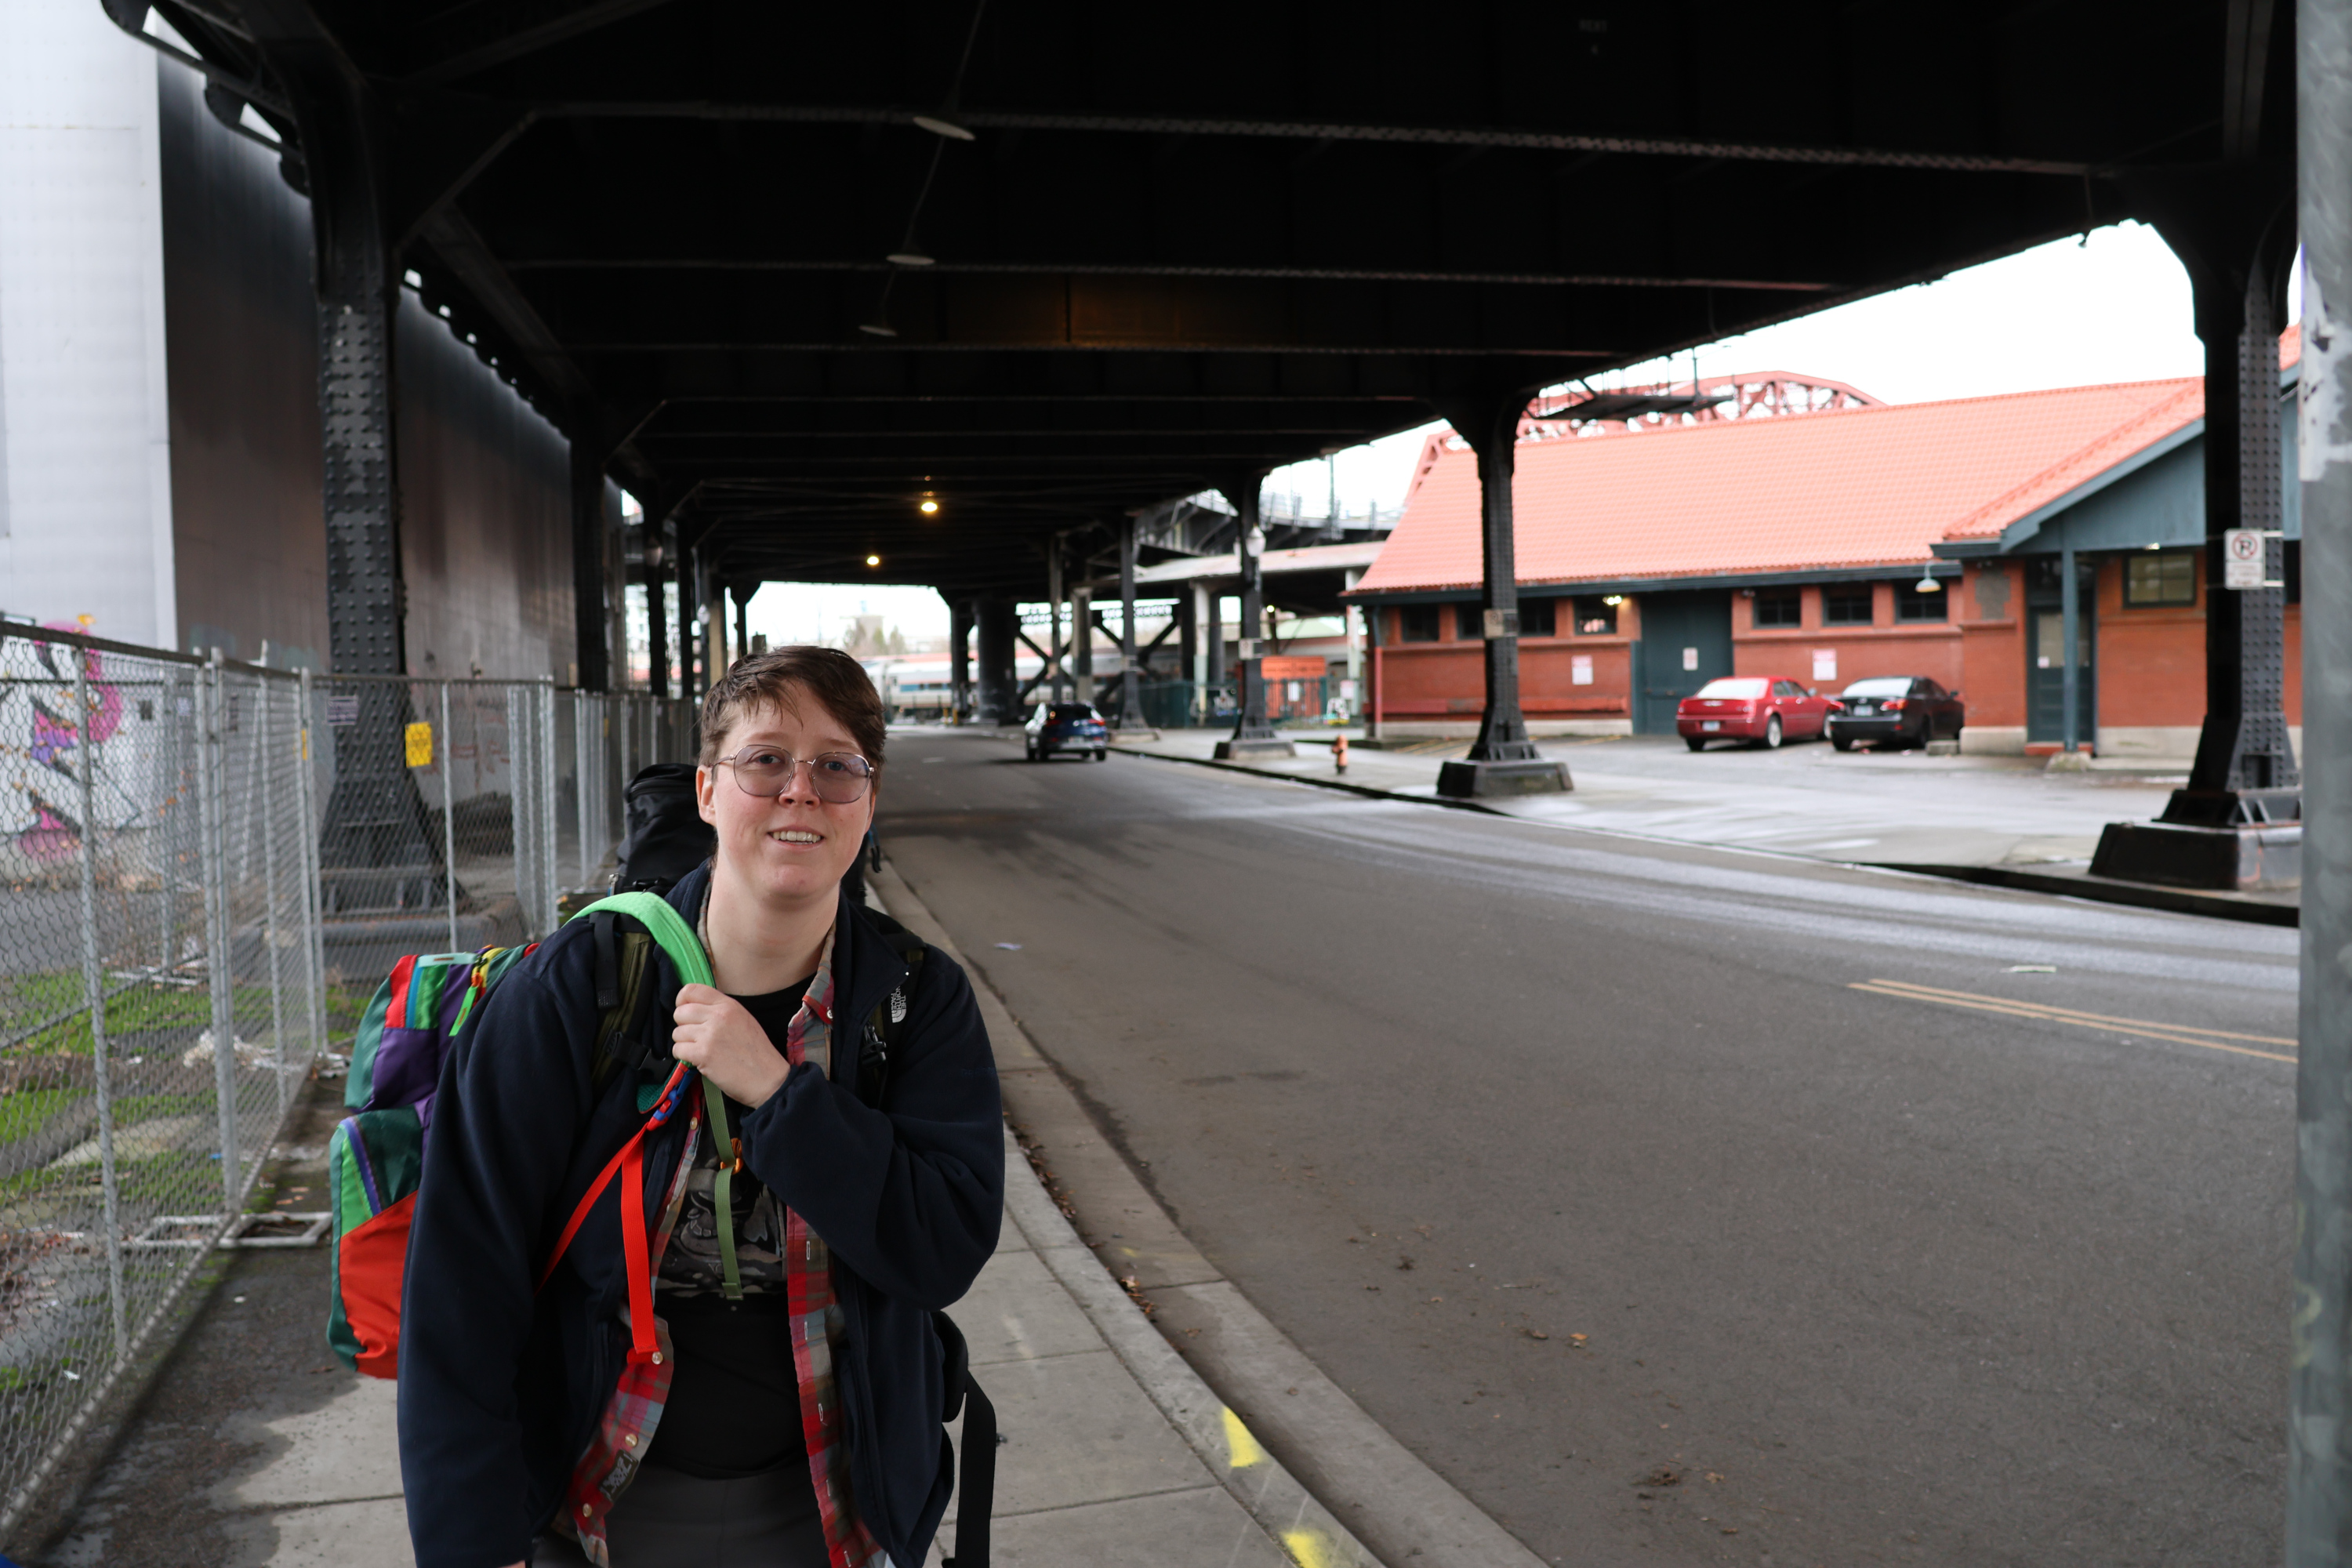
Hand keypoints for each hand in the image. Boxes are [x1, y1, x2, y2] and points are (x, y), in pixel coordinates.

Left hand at [671, 985, 789, 1107]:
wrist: (767, 1078)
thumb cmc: (757, 1052)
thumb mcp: (744, 1020)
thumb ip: (721, 1011)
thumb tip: (696, 1010)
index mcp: (728, 1005)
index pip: (692, 990)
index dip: (682, 1001)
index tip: (686, 1013)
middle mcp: (718, 1016)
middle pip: (680, 1012)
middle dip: (682, 1025)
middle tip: (694, 1036)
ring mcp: (710, 1035)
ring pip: (677, 1032)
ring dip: (683, 1043)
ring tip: (698, 1049)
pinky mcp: (703, 1054)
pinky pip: (677, 1049)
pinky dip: (683, 1056)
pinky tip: (696, 1059)